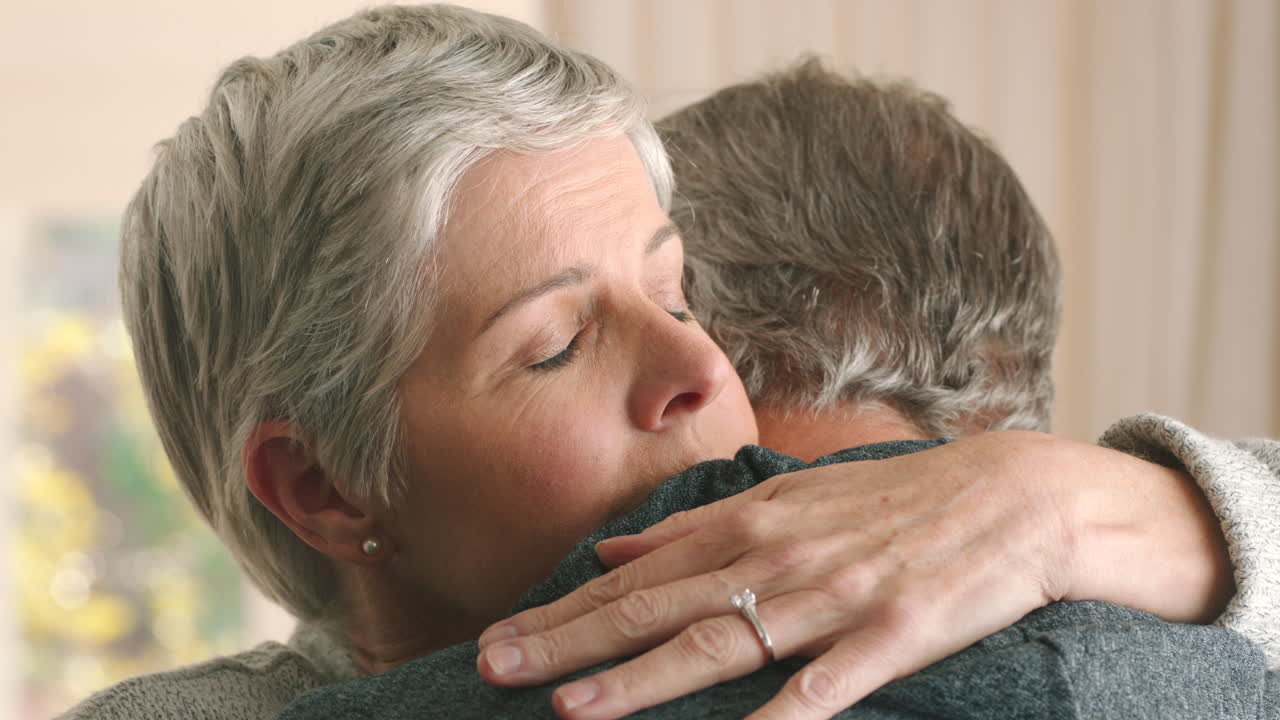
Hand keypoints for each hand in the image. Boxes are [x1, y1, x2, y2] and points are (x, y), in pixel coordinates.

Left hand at [475, 431, 1231, 718]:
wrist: (1011, 495)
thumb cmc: (891, 501)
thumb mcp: (785, 500)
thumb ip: (694, 528)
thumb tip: (613, 548)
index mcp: (747, 527)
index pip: (635, 578)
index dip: (561, 611)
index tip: (497, 638)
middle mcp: (774, 558)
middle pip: (655, 609)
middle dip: (568, 642)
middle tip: (492, 668)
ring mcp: (831, 598)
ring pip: (719, 644)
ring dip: (643, 679)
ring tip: (572, 708)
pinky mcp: (892, 633)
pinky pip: (828, 681)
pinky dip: (784, 712)